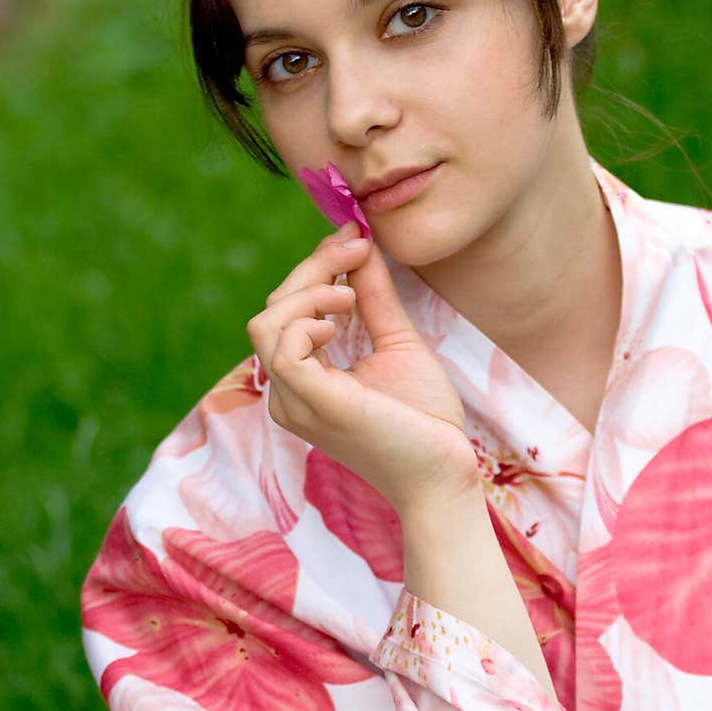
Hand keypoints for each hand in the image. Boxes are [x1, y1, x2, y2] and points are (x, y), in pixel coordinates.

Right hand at [247, 224, 479, 514]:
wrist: (445, 473)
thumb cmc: (424, 420)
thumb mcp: (396, 342)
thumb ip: (374, 296)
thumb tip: (361, 244)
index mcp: (303, 379)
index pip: (285, 311)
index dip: (314, 267)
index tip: (354, 237)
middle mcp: (289, 392)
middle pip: (272, 309)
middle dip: (312, 269)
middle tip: (356, 248)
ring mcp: (295, 402)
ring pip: (266, 324)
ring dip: (308, 293)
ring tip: (350, 297)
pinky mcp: (313, 406)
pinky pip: (283, 350)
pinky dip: (307, 322)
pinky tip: (341, 323)